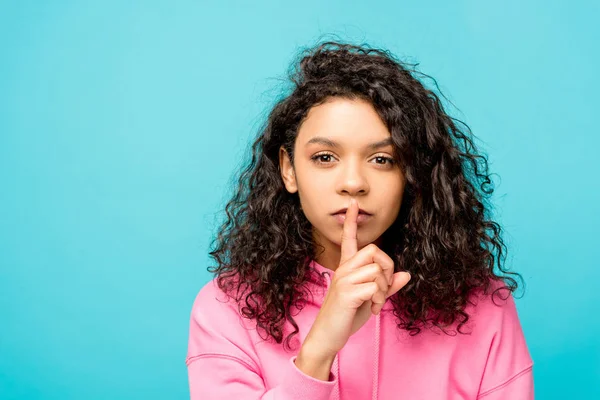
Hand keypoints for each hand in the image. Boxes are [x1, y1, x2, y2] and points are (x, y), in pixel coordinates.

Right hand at [305, 198, 410, 357]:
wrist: (327, 336)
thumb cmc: (345, 317)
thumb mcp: (369, 299)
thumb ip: (386, 287)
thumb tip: (406, 275)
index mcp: (347, 268)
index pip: (349, 240)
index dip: (351, 221)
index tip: (353, 204)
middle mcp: (343, 269)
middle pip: (374, 250)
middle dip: (387, 267)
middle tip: (383, 288)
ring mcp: (344, 280)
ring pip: (377, 270)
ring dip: (383, 290)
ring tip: (375, 304)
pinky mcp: (346, 292)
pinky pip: (375, 287)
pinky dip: (379, 300)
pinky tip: (371, 309)